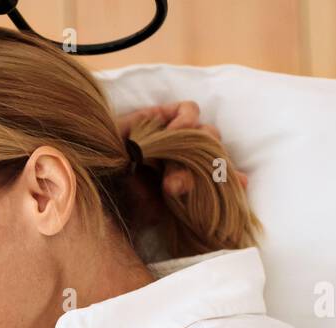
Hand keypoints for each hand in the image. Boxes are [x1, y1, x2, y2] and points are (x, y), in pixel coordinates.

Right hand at [115, 100, 247, 229]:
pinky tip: (173, 136)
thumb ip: (194, 198)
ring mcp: (171, 136)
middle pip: (214, 151)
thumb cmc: (124, 199)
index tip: (239, 184)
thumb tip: (241, 183)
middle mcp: (182, 157)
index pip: (219, 171)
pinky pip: (189, 111)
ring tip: (173, 167)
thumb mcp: (161, 207)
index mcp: (185, 179)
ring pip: (206, 131)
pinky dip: (187, 122)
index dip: (231, 175)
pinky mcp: (160, 116)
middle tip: (178, 186)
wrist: (94, 181)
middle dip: (206, 167)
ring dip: (198, 147)